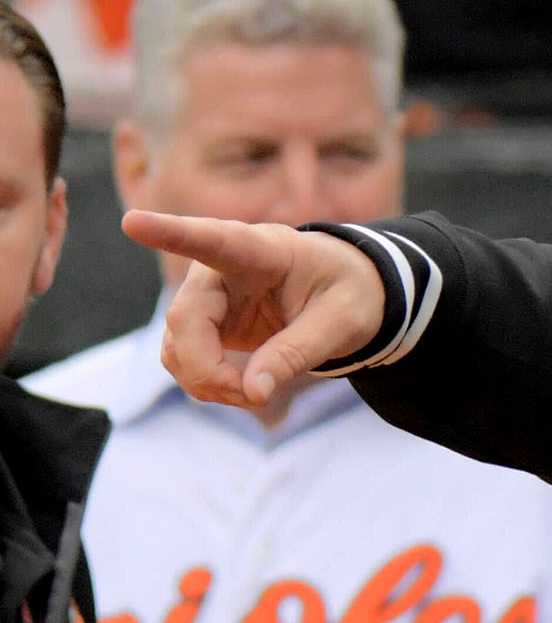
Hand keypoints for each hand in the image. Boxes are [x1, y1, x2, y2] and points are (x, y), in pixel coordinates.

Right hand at [122, 214, 386, 411]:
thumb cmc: (348, 293)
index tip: (132, 223)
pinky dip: (209, 385)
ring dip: (208, 382)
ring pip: (177, 347)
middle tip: (255, 399)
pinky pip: (185, 361)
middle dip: (209, 369)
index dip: (170, 233)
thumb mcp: (342, 324)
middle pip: (185, 320)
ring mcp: (205, 298)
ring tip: (258, 395)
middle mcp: (218, 269)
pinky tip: (243, 390)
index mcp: (259, 250)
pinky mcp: (203, 325)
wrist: (344, 293)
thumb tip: (252, 393)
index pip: (211, 240)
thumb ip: (297, 353)